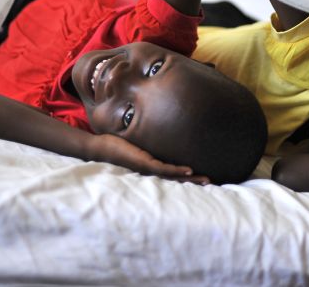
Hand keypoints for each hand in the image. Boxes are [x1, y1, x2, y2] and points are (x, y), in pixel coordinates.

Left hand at [90, 134, 209, 184]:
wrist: (99, 147)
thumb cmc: (115, 143)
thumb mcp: (134, 139)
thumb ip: (144, 137)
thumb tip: (151, 126)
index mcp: (150, 165)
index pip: (171, 172)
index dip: (186, 174)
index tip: (200, 174)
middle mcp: (150, 170)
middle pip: (176, 178)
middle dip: (193, 181)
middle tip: (209, 182)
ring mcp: (148, 168)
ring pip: (173, 176)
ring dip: (190, 178)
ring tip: (205, 180)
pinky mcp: (143, 163)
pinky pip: (163, 169)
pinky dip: (176, 170)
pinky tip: (189, 171)